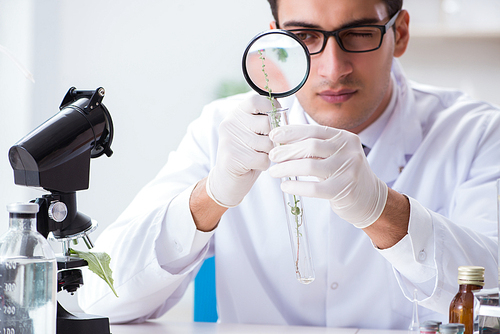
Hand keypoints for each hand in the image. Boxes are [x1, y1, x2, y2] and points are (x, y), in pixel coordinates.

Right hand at [206, 95, 277, 206]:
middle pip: (267, 123)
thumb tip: (283, 116)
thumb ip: (267, 121)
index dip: (271, 108)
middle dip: (273, 138)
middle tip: (264, 146)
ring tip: (257, 156)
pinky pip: (263, 158)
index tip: (274, 120)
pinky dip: (264, 165)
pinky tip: (254, 165)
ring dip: (269, 153)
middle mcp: (230, 123)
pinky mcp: (232, 156)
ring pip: (268, 143)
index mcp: (237, 113)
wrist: (227, 181)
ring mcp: (229, 139)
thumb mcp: (255, 133)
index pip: (256, 100)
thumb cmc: (248, 154)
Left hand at [268, 124, 387, 227]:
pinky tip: (285, 186)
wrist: (370, 199)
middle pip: (311, 146)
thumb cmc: (345, 175)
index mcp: (345, 138)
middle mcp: (349, 151)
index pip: (314, 130)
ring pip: (310, 166)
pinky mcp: (344, 190)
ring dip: (287, 168)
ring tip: (274, 172)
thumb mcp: (336, 155)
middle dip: (287, 151)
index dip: (292, 132)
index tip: (274, 135)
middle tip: (272, 156)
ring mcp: (348, 170)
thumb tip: (282, 142)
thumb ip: (316, 147)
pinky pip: (314, 187)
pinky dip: (296, 186)